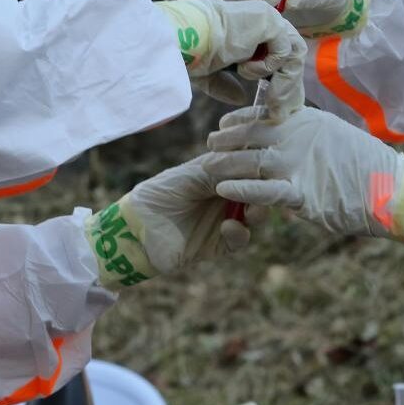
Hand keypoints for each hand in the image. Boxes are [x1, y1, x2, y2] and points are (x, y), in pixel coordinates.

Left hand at [85, 156, 258, 289]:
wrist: (134, 229)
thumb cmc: (158, 193)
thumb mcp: (191, 174)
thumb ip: (222, 169)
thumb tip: (255, 163)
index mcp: (220, 174)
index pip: (249, 167)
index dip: (260, 164)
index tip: (268, 160)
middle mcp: (227, 195)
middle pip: (259, 191)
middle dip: (265, 189)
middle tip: (267, 187)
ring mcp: (225, 220)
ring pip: (256, 216)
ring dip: (259, 211)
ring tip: (253, 209)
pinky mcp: (219, 244)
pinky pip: (240, 240)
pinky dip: (239, 233)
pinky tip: (229, 227)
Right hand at [158, 0, 305, 117]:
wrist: (185, 38)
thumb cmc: (190, 52)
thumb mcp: (209, 74)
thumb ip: (226, 84)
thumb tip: (240, 97)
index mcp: (250, 33)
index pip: (278, 57)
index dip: (280, 84)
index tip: (276, 109)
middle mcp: (262, 23)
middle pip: (290, 57)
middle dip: (288, 88)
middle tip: (279, 112)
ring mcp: (268, 20)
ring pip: (293, 55)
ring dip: (282, 82)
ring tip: (269, 100)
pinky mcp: (270, 21)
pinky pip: (284, 50)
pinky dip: (268, 66)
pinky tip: (245, 70)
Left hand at [203, 107, 403, 254]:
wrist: (392, 190)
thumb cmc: (367, 166)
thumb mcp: (336, 137)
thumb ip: (310, 136)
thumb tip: (292, 135)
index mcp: (307, 121)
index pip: (263, 114)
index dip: (239, 120)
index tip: (223, 125)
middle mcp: (299, 137)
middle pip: (251, 136)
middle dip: (226, 141)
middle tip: (209, 147)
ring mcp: (299, 163)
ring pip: (251, 161)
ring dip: (226, 164)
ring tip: (207, 169)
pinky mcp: (302, 192)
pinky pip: (263, 190)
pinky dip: (241, 189)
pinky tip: (223, 189)